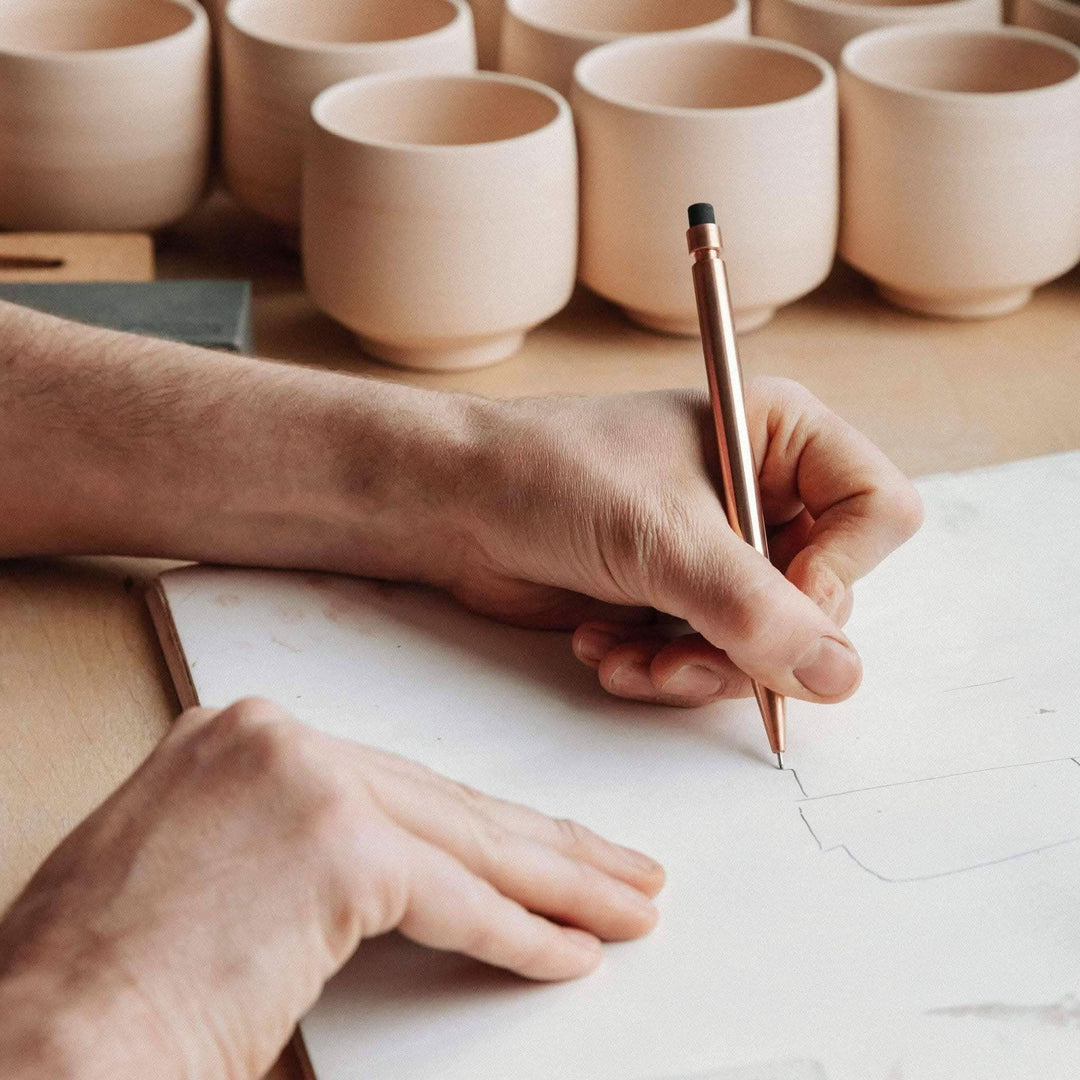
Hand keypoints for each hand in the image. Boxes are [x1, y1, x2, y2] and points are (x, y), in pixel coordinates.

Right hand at [0, 699, 662, 1079]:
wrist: (43, 1046)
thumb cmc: (104, 983)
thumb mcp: (203, 869)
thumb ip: (292, 845)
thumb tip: (390, 873)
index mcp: (242, 736)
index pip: (396, 785)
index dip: (477, 827)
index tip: (537, 850)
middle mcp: (276, 738)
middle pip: (445, 806)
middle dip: (542, 849)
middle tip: (616, 873)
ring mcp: (308, 782)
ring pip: (468, 843)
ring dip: (558, 885)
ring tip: (623, 906)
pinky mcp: (337, 846)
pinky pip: (456, 901)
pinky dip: (520, 935)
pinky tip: (571, 951)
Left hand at [451, 378, 922, 707]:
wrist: (454, 505)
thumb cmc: (551, 477)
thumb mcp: (662, 537)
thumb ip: (755, 609)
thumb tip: (841, 676)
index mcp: (779, 437)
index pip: (879, 512)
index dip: (842, 571)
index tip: (776, 602)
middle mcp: (760, 495)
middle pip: (826, 597)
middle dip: (751, 641)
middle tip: (685, 650)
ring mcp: (719, 552)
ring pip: (767, 645)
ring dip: (699, 669)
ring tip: (631, 660)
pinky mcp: (678, 598)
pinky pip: (711, 660)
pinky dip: (662, 671)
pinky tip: (604, 652)